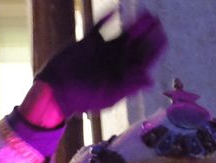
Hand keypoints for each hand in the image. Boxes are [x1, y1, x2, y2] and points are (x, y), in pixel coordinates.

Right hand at [27, 10, 166, 124]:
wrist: (53, 92)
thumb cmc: (80, 99)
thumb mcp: (108, 96)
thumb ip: (128, 87)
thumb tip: (150, 80)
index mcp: (122, 74)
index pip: (144, 59)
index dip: (155, 48)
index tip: (163, 36)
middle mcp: (114, 61)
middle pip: (137, 44)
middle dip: (149, 33)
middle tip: (157, 21)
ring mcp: (102, 51)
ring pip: (123, 34)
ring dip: (135, 24)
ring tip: (146, 13)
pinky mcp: (87, 43)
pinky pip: (99, 27)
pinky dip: (107, 18)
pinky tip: (116, 10)